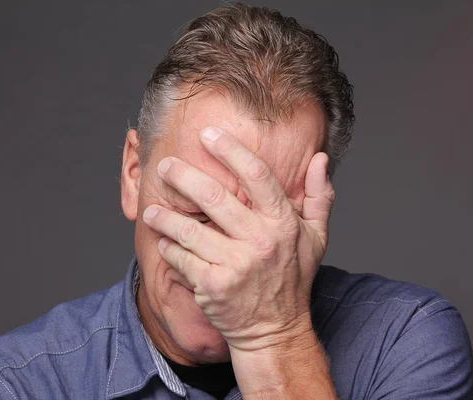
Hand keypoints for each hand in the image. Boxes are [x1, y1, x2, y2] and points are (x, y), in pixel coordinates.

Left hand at [142, 126, 334, 351]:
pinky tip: (164, 242)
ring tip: (152, 208)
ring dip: (165, 216)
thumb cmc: (292, 279)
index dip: (231, 150)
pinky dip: (169, 248)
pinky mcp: (213, 287)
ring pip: (189, 230)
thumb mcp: (316, 238)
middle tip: (165, 166)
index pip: (257, 175)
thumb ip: (319, 196)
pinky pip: (181, 259)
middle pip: (214, 197)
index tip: (209, 135)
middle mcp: (260, 242)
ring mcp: (235, 266)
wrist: (275, 330)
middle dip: (183, 176)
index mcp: (283, 223)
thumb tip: (320, 158)